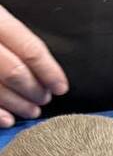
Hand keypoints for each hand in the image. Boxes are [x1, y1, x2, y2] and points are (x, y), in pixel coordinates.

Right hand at [0, 5, 68, 127]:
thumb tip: (41, 68)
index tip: (62, 87)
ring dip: (18, 104)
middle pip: (14, 72)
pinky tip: (6, 120)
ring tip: (32, 111)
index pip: (29, 49)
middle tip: (45, 99)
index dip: (49, 71)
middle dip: (35, 90)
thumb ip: (10, 35)